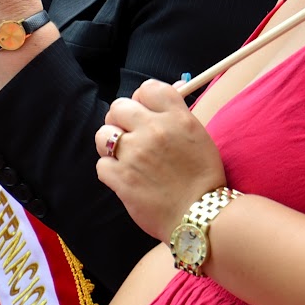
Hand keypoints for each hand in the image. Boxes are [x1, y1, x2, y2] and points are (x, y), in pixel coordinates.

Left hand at [96, 79, 226, 240]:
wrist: (200, 215)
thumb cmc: (203, 179)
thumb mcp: (199, 137)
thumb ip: (176, 117)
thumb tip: (160, 100)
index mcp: (177, 117)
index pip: (147, 88)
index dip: (142, 99)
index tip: (144, 112)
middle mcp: (154, 130)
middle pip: (119, 107)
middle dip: (121, 120)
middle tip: (129, 135)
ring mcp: (135, 154)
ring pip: (103, 135)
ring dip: (110, 145)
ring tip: (124, 157)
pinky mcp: (121, 178)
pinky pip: (101, 165)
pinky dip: (110, 172)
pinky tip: (125, 178)